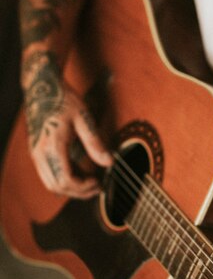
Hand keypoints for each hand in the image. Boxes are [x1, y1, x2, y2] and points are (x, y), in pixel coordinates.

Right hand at [25, 80, 112, 198]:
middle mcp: (40, 153)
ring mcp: (36, 153)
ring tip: (91, 181)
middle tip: (97, 186)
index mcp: (52, 146)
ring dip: (71, 187)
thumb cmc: (64, 99)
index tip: (98, 182)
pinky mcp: (37, 152)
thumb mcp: (84, 117)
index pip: (66, 180)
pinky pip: (49, 175)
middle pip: (57, 186)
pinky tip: (80, 172)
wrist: (43, 87)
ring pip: (51, 183)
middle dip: (78, 192)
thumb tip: (109, 162)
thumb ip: (95, 142)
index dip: (84, 187)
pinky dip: (64, 179)